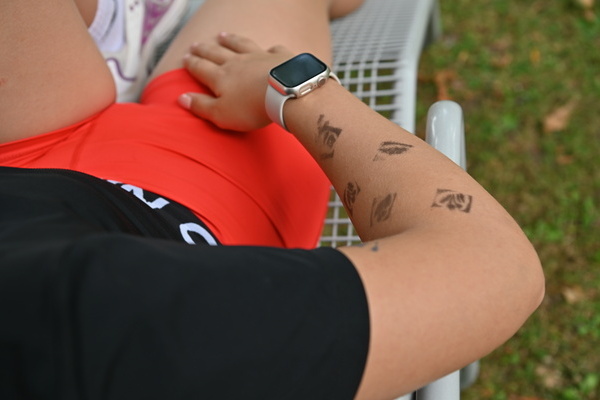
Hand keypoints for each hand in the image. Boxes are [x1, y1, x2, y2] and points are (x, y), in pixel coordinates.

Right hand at [178, 32, 293, 131]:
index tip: (185, 58)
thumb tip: (181, 99)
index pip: (201, 68)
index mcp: (221, 77)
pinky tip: (268, 49)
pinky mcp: (278, 57)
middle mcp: (237, 62)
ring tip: (222, 35)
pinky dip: (268, 49)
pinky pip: (271, 50)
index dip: (192, 64)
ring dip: (230, 40)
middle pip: (216, 53)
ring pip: (240, 45)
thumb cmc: (251, 107)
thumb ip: (201, 106)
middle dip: (204, 49)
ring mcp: (258, 56)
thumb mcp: (221, 114)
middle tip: (195, 45)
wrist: (284, 92)